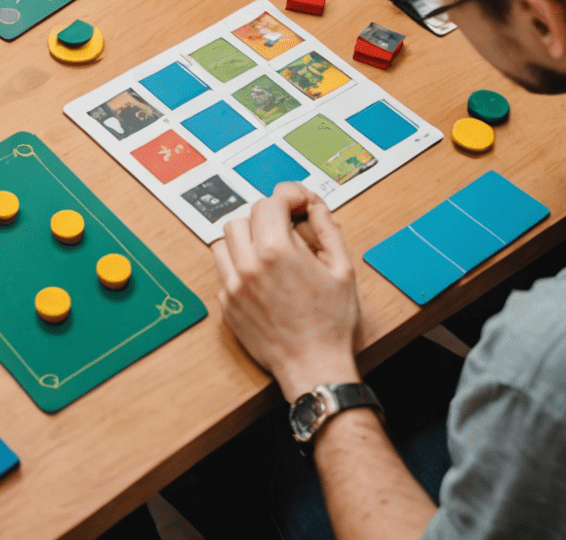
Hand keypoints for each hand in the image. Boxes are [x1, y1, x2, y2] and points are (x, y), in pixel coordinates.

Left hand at [213, 185, 361, 399]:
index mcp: (278, 251)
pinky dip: (238, 264)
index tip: (297, 203)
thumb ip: (327, 230)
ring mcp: (234, 285)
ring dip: (246, 237)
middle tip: (286, 230)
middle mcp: (249, 264)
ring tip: (268, 250)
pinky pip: (223, 269)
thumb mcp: (342, 270)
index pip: (270, 202)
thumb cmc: (331, 325)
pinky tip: (260, 276)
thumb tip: (314, 206)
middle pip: (246, 216)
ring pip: (226, 238)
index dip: (288, 197)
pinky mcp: (227, 304)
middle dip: (268, 217)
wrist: (315, 368)